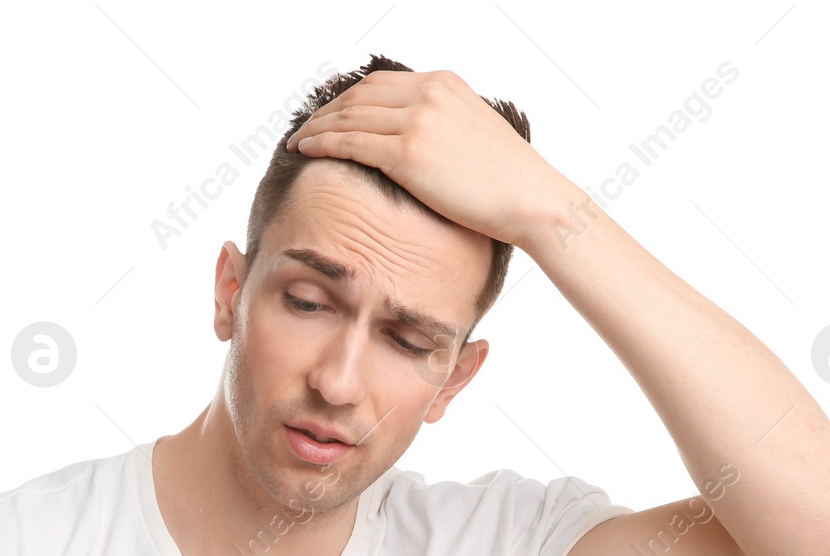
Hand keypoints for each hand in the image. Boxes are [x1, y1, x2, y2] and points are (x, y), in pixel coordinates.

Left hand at [285, 68, 569, 249]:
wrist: (531, 198)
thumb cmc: (506, 179)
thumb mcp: (472, 132)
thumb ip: (440, 124)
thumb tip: (414, 139)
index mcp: (443, 84)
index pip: (379, 84)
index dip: (346, 99)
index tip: (328, 115)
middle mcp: (428, 93)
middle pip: (358, 96)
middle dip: (326, 112)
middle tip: (305, 129)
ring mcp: (418, 121)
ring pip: (350, 117)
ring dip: (317, 128)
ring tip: (298, 142)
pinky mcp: (409, 153)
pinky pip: (352, 143)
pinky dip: (323, 143)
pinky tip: (307, 150)